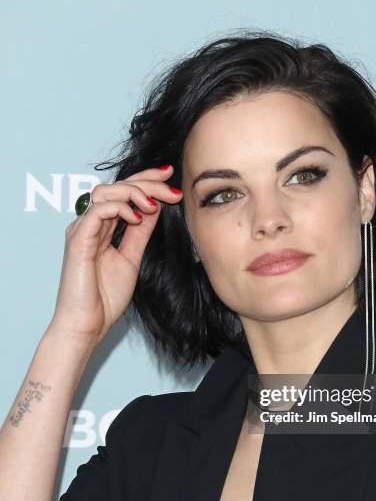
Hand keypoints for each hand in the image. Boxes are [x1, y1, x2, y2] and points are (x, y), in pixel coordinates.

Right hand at [47, 166, 182, 345]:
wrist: (89, 324)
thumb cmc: (105, 297)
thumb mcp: (132, 258)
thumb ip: (139, 232)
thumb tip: (153, 207)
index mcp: (101, 228)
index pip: (122, 193)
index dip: (145, 181)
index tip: (170, 176)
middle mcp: (89, 225)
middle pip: (115, 187)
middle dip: (146, 182)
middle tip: (171, 187)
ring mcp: (81, 230)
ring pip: (105, 192)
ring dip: (133, 192)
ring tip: (152, 205)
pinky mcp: (78, 240)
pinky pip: (97, 211)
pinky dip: (119, 208)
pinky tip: (136, 217)